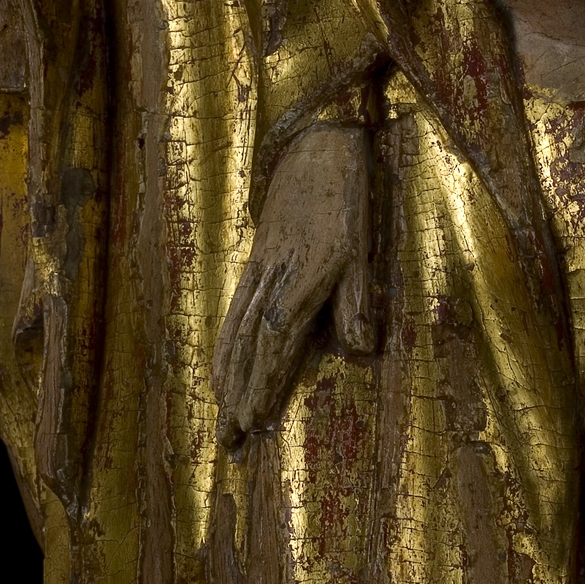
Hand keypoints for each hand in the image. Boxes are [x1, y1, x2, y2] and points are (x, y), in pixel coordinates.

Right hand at [212, 123, 373, 439]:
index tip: (254, 421)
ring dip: (226, 378)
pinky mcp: (256, 258)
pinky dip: (224, 343)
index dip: (265, 382)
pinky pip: (233, 309)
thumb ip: (358, 299)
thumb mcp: (365, 245)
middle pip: (250, 346)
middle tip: (228, 441)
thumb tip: (358, 351)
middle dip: (238, 396)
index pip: (279, 341)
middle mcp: (276, 277)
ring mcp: (261, 268)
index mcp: (307, 276)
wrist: (317, 142)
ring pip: (236, 331)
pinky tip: (220, 365)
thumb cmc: (349, 194)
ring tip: (219, 416)